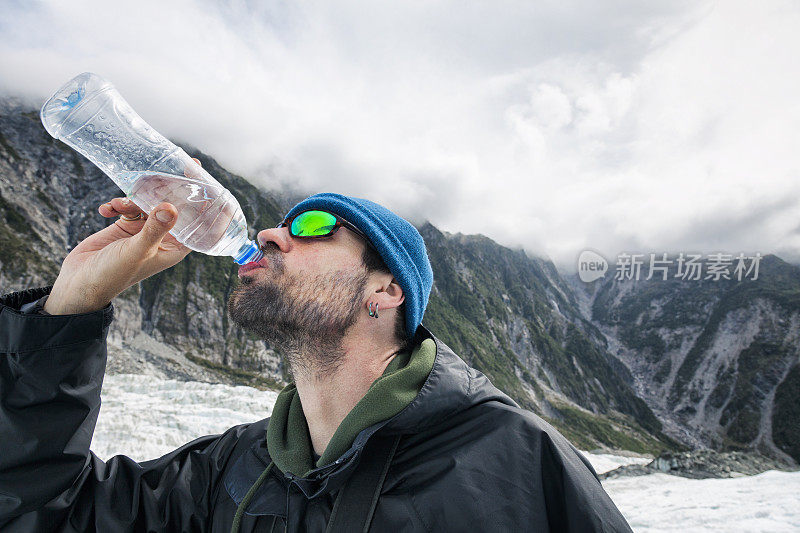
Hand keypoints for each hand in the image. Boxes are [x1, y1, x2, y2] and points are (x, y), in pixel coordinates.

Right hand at [43, 159, 201, 314]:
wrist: (79, 282)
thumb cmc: (112, 275)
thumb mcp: (136, 251)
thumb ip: (154, 229)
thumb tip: (171, 207)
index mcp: (176, 247)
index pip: (198, 222)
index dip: (204, 202)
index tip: (205, 179)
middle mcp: (164, 236)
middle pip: (174, 206)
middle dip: (167, 189)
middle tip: (163, 170)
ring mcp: (145, 229)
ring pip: (149, 201)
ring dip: (133, 198)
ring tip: (119, 204)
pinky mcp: (127, 224)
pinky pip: (128, 205)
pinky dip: (118, 204)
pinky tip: (106, 210)